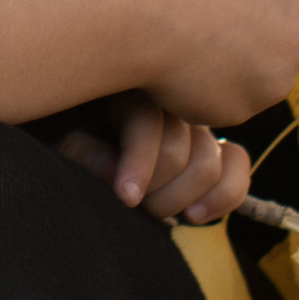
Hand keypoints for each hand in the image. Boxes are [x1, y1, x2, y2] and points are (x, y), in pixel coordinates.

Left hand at [56, 95, 254, 223]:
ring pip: (209, 162)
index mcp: (126, 85)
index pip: (147, 118)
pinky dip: (224, 195)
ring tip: (155, 214)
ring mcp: (194, 122)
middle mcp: (166, 99)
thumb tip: (116, 173)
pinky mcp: (215, 145)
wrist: (86, 145)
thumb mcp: (60, 140)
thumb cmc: (66, 137)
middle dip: (155, 189)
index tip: (126, 197)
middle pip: (178, 147)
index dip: (138, 162)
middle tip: (133, 207)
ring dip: (183, 199)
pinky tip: (194, 214)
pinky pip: (238, 164)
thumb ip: (83, 153)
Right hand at [128, 0, 298, 127]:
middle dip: (261, 53)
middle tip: (218, 40)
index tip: (256, 23)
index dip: (284, 24)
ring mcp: (269, 84)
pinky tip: (175, 72)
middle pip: (287, 58)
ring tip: (188, 53)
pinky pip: (224, 106)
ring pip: (256, 86)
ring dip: (234, 76)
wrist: (134, 11)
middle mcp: (295, 43)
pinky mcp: (236, 113)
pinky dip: (205, 95)